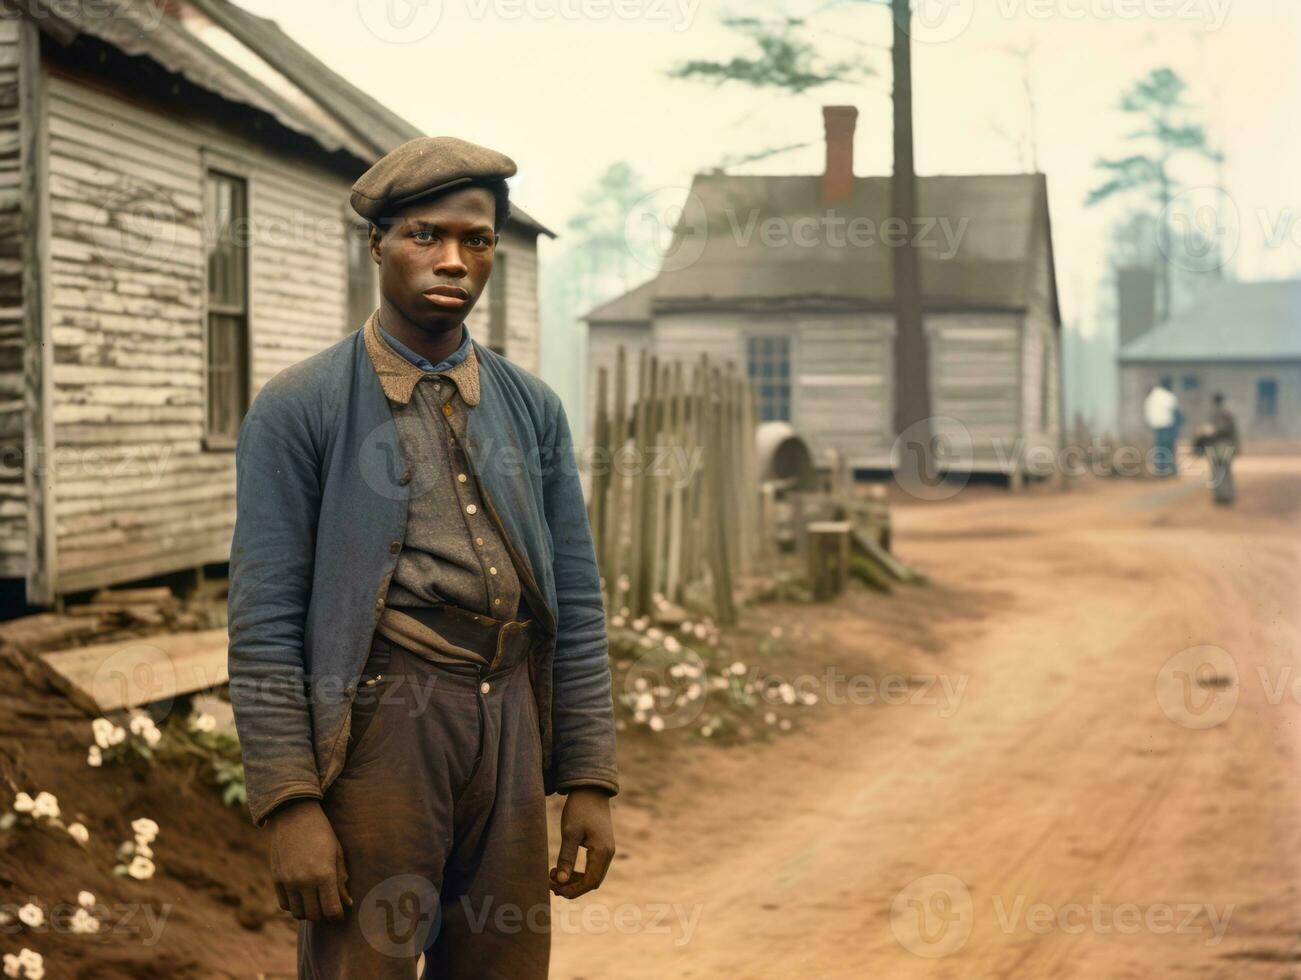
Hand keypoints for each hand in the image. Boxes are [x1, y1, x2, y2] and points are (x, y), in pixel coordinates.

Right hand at [267, 799, 351, 920]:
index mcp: (324, 874)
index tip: (341, 914)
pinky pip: (285, 905)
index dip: (337, 917)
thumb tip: (347, 903)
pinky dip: (294, 906)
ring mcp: (288, 881)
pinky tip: (302, 897)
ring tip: (316, 903)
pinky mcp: (276, 879)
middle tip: (329, 909)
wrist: (294, 816)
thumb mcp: (337, 853)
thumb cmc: (322, 833)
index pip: (331, 910)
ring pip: (298, 913)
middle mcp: (304, 881)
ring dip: (308, 912)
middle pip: (315, 915)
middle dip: (324, 916)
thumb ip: (341, 880)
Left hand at [549, 788, 614, 899]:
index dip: (572, 890)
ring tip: (555, 874)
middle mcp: (608, 854)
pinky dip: (580, 872)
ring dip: (575, 880)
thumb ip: (566, 858)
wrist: (590, 790)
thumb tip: (561, 882)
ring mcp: (607, 850)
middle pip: (592, 882)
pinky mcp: (602, 846)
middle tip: (550, 882)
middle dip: (572, 887)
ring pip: (593, 876)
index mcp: (602, 852)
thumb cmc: (579, 809)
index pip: (590, 882)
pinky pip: (593, 867)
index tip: (553, 887)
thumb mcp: (570, 833)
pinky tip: (564, 867)